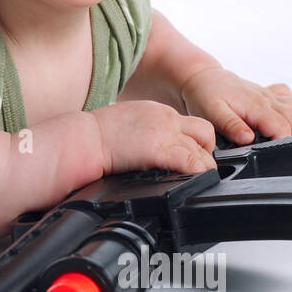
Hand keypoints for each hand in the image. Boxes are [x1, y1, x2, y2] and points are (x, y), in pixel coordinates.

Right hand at [90, 101, 216, 177]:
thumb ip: (145, 131)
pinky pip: (193, 162)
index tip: (191, 152)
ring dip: (204, 165)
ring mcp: (166, 134)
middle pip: (205, 132)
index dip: (194, 141)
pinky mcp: (161, 150)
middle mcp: (166, 119)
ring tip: (198, 177)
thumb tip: (147, 145)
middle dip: (206, 150)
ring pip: (204, 149)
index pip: (188, 124)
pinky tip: (194, 180)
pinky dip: (198, 172)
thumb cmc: (97, 135)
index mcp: (157, 111)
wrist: (85, 138)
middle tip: (197, 165)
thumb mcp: (127, 123)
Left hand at [178, 68, 291, 145]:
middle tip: (286, 155)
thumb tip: (247, 139)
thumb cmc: (206, 95)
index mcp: (256, 105)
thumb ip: (231, 125)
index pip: (282, 127)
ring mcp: (272, 97)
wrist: (204, 78)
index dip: (283, 144)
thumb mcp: (212, 112)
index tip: (277, 156)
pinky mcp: (272, 96)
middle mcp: (268, 100)